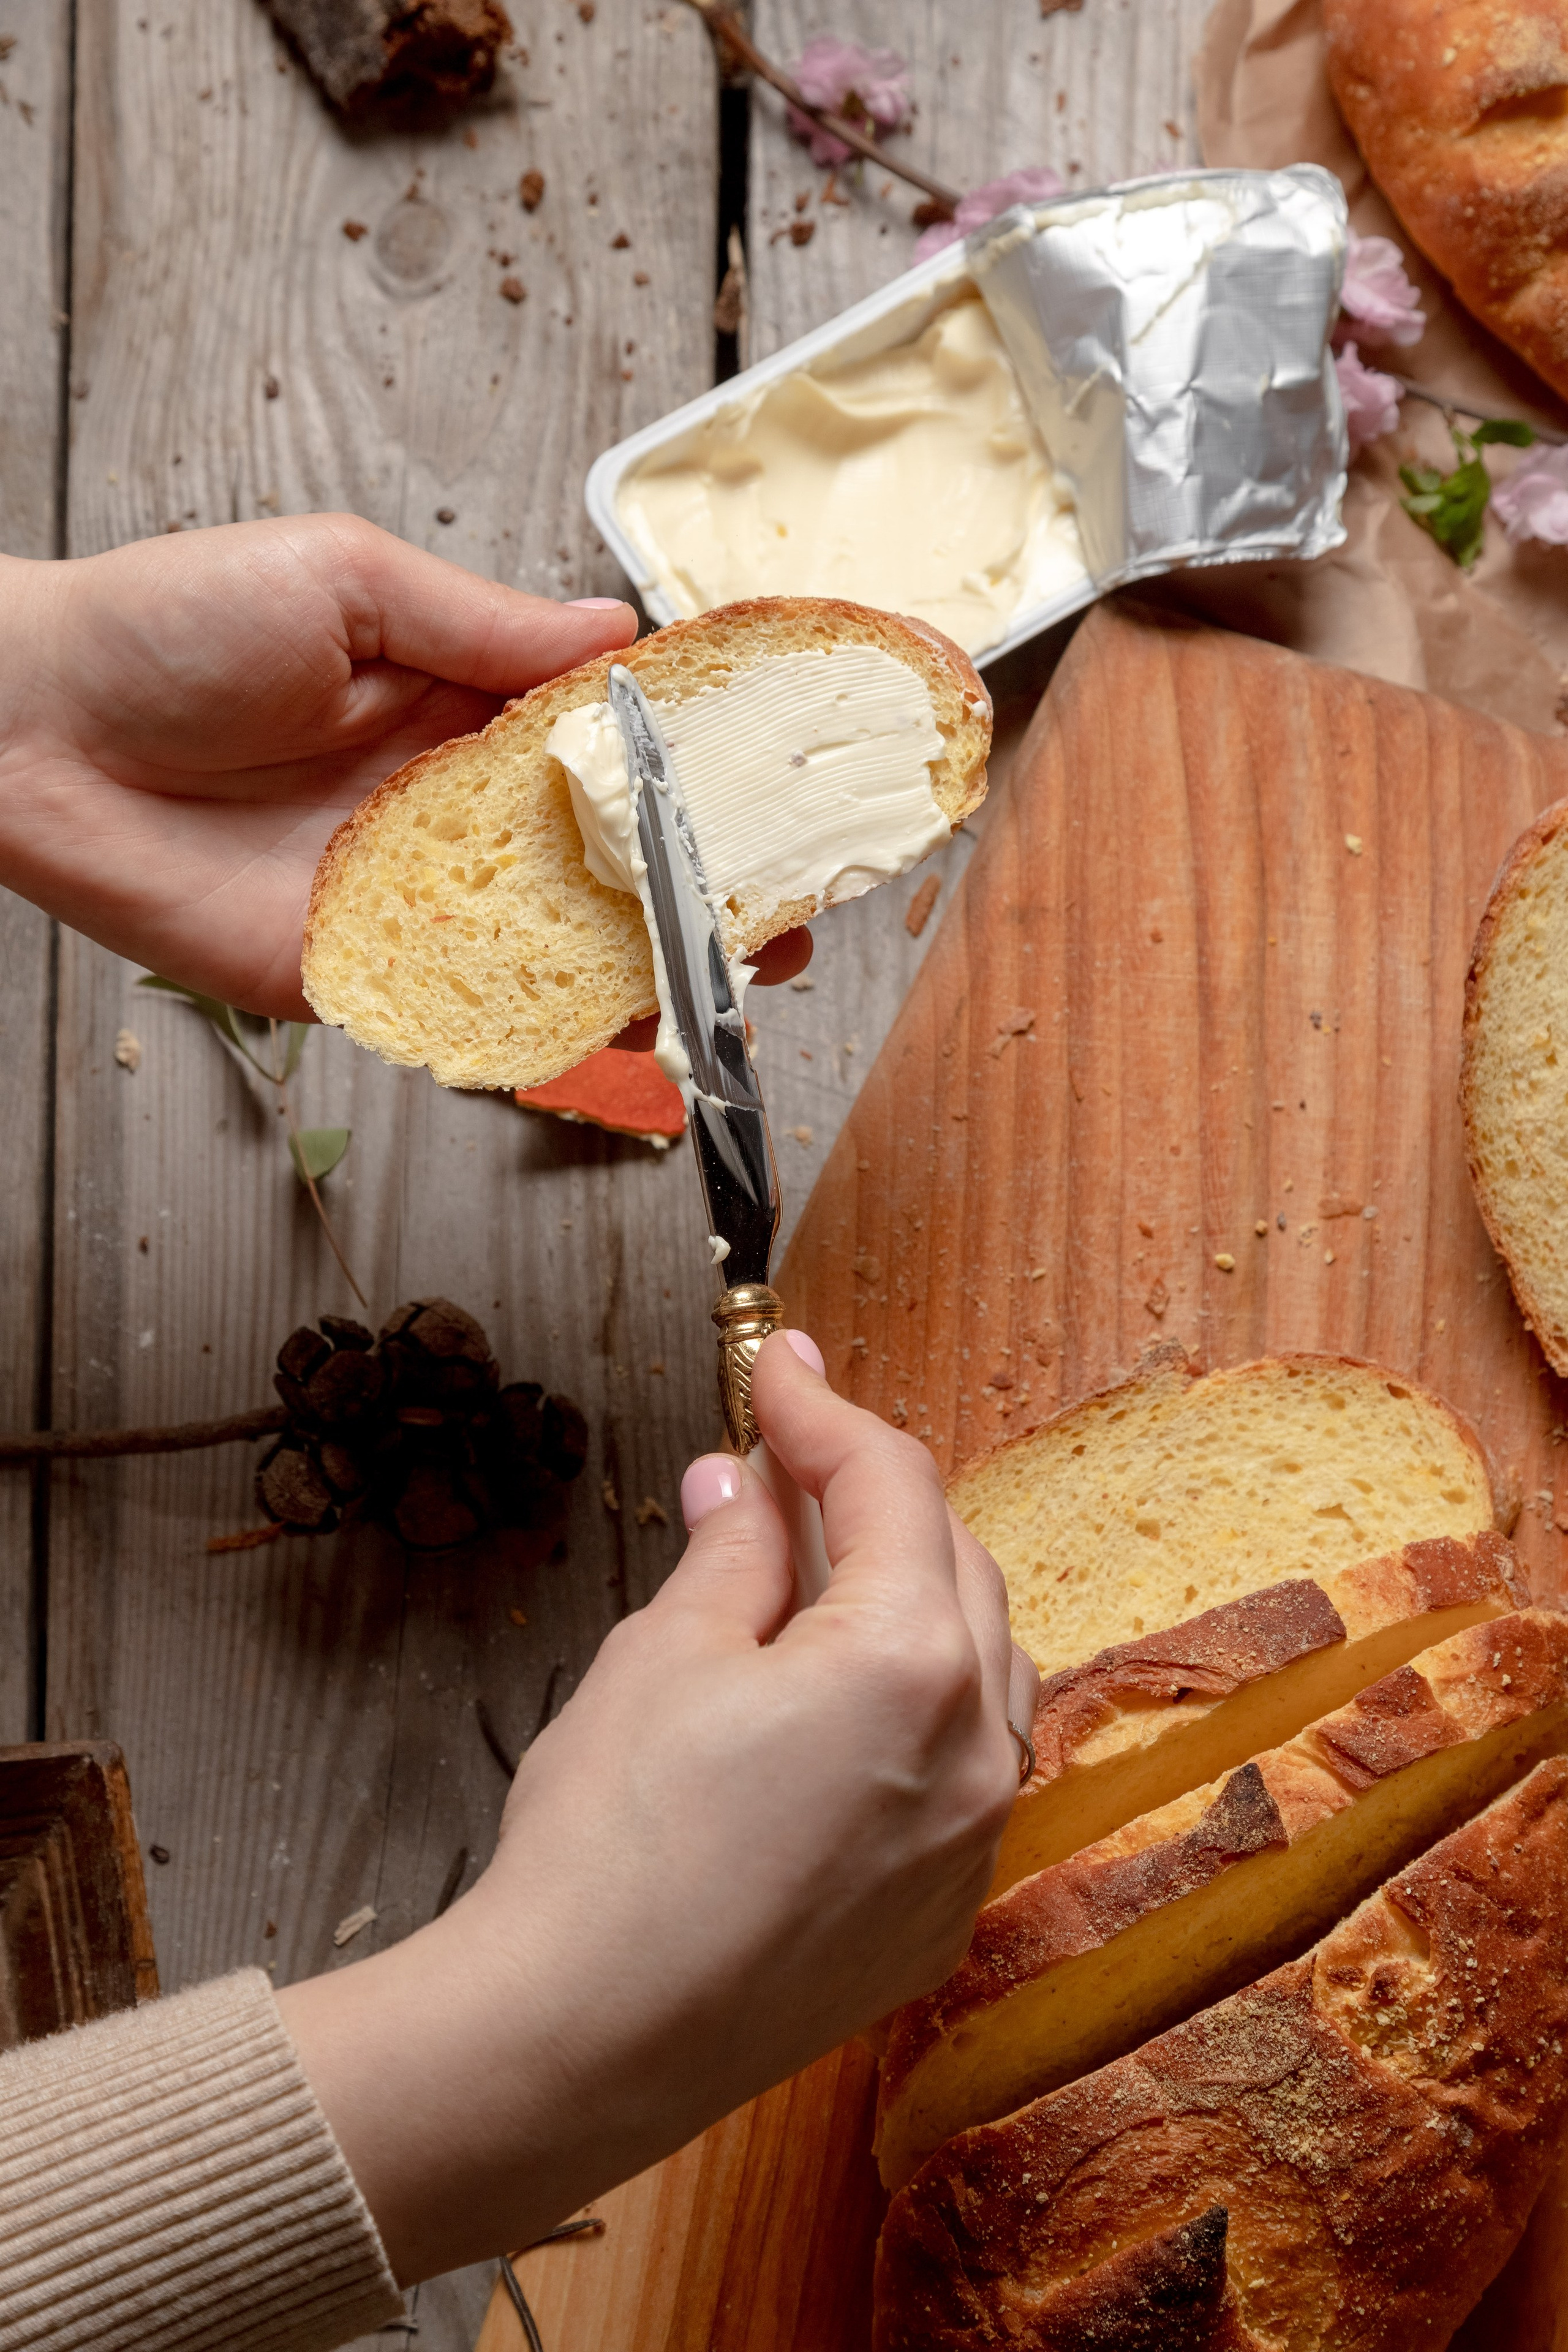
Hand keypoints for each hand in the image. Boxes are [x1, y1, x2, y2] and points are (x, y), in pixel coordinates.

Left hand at [0, 518, 810, 1020]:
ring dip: (647, 971)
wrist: (26, 728)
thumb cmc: (166, 624)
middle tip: (788, 916)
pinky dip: (546, 1035)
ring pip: (551, 948)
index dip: (693, 771)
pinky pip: (465, 1012)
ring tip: (738, 980)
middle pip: (599, 863)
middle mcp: (444, 813)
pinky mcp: (351, 976)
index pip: (603, 747)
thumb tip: (618, 636)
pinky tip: (627, 1039)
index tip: (777, 786)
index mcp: (454, 709)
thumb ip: (485, 626)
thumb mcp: (348, 580)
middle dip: (697, 891)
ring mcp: (405, 901)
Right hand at [278, 1332, 1034, 2282]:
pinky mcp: (939, 1913)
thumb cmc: (612, 1844)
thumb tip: (743, 1485)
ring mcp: (969, 1841)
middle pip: (951, 1564)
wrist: (581, 2041)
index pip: (887, 1484)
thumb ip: (732, 1552)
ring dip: (909, 1597)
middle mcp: (974, 1747)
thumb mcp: (664, 1654)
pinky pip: (962, 1769)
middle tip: (786, 1460)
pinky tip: (836, 1699)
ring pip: (975, 1666)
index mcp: (909, 1658)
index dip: (823, 1411)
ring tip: (814, 1569)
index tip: (777, 1370)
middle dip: (873, 1499)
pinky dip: (915, 1706)